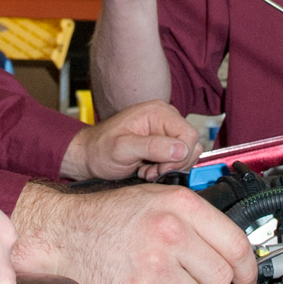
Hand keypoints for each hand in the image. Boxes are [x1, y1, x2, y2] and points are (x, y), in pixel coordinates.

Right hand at [14, 181, 256, 283]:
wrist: (67, 231)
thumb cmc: (112, 215)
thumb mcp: (158, 198)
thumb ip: (196, 220)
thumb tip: (232, 250)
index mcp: (181, 206)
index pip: (235, 244)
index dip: (248, 269)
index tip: (247, 280)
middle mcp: (172, 233)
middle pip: (220, 277)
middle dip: (210, 282)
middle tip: (193, 274)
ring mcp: (156, 264)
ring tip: (160, 272)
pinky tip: (142, 281)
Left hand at [62, 100, 198, 184]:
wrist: (91, 155)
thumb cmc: (101, 149)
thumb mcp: (122, 149)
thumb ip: (152, 147)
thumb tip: (181, 149)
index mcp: (158, 112)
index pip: (189, 135)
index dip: (179, 157)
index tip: (160, 169)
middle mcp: (166, 117)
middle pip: (191, 145)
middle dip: (173, 164)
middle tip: (150, 171)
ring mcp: (166, 130)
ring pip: (187, 154)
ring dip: (169, 168)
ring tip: (147, 171)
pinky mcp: (164, 142)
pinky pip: (178, 159)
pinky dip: (165, 169)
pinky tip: (148, 169)